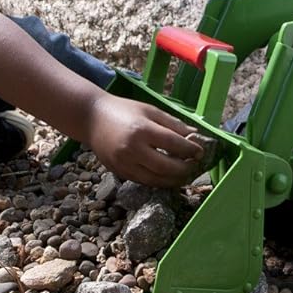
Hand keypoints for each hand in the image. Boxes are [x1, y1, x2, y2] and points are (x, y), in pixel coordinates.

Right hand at [85, 96, 204, 187]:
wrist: (91, 119)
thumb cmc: (123, 110)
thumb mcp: (150, 110)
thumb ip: (173, 124)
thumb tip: (194, 136)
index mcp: (142, 130)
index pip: (173, 144)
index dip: (190, 150)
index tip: (200, 151)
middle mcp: (132, 149)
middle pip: (166, 167)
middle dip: (185, 169)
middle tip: (195, 165)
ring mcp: (124, 164)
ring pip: (156, 180)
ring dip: (174, 180)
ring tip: (185, 175)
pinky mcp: (118, 172)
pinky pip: (144, 181)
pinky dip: (159, 181)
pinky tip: (168, 177)